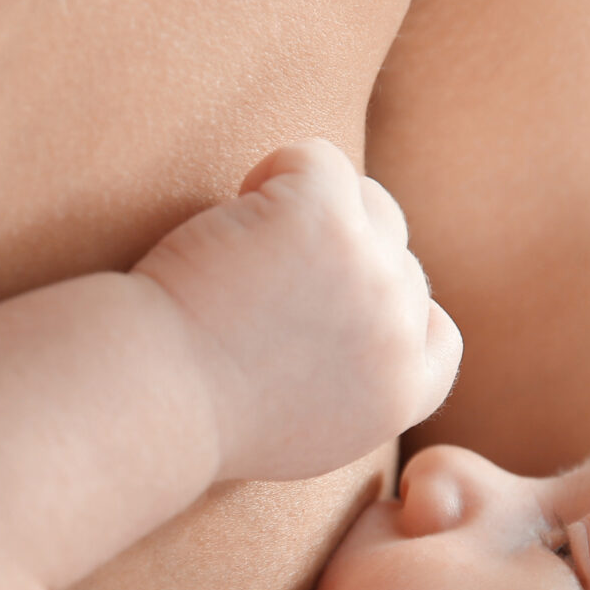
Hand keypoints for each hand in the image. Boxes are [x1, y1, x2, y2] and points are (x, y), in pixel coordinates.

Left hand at [134, 139, 460, 482]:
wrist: (152, 397)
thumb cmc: (201, 414)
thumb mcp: (306, 430)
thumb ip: (354, 385)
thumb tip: (366, 335)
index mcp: (402, 394)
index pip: (437, 333)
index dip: (389, 308)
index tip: (327, 305)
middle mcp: (399, 332)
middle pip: (396, 258)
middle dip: (335, 258)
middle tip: (255, 284)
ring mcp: (370, 270)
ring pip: (368, 202)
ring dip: (309, 211)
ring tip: (239, 249)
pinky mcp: (325, 217)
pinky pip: (317, 159)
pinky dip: (271, 174)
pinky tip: (227, 218)